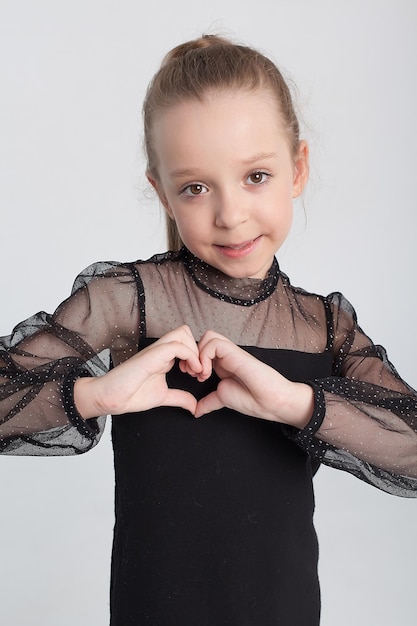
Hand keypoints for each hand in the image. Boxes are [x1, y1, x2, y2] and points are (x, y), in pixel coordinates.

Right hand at [75, 325, 201, 417]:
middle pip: (186, 332)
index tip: (200, 376)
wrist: (110, 398)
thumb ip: (179, 397)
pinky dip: (190, 356)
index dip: (198, 355)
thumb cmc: (131, 394)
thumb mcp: (163, 396)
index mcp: (163, 357)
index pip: (186, 342)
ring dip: (195, 351)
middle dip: (199, 350)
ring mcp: (155, 351)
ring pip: (182, 333)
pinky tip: (190, 372)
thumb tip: (194, 406)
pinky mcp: (151, 355)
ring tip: (195, 372)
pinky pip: (176, 346)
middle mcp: (160, 350)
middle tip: (199, 372)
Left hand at [194, 330, 313, 427]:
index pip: (202, 348)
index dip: (192, 359)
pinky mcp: (235, 352)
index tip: (192, 376)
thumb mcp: (222, 398)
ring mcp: (231, 352)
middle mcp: (226, 355)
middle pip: (204, 338)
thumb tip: (196, 410)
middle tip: (192, 373)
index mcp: (222, 363)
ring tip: (202, 373)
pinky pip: (213, 343)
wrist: (270, 401)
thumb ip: (208, 401)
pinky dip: (204, 357)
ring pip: (208, 336)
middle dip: (192, 354)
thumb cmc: (252, 399)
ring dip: (198, 354)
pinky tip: (207, 373)